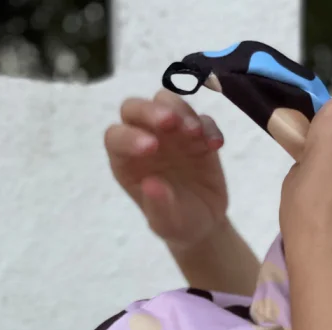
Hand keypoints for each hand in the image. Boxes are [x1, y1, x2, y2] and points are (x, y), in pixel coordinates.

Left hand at [104, 89, 228, 250]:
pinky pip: (202, 119)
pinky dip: (209, 127)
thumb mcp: (166, 224)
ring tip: (196, 133)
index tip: (151, 148)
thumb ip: (157, 207)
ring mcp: (171, 134)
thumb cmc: (176, 224)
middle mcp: (144, 140)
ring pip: (167, 103)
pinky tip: (215, 145)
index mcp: (126, 162)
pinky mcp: (197, 135)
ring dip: (182, 111)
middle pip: (136, 109)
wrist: (203, 224)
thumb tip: (152, 184)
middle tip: (171, 122)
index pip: (116, 137)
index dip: (130, 137)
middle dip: (151, 111)